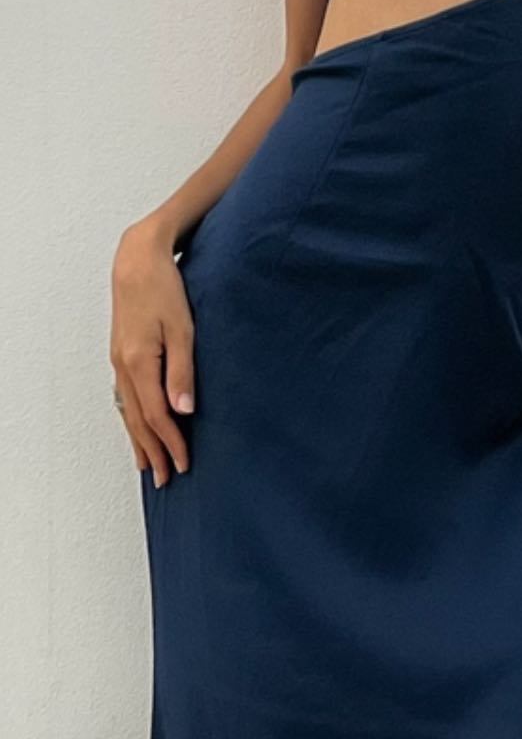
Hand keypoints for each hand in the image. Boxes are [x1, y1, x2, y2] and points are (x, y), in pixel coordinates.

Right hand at [110, 217, 195, 486]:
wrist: (138, 258)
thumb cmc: (166, 288)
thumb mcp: (183, 330)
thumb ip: (183, 373)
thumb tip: (183, 412)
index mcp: (139, 363)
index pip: (157, 416)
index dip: (172, 443)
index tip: (184, 464)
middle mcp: (124, 366)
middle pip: (139, 421)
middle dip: (154, 452)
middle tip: (166, 480)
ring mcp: (118, 360)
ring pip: (128, 411)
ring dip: (139, 440)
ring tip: (148, 465)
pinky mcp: (120, 354)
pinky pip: (124, 396)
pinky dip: (131, 418)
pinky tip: (136, 428)